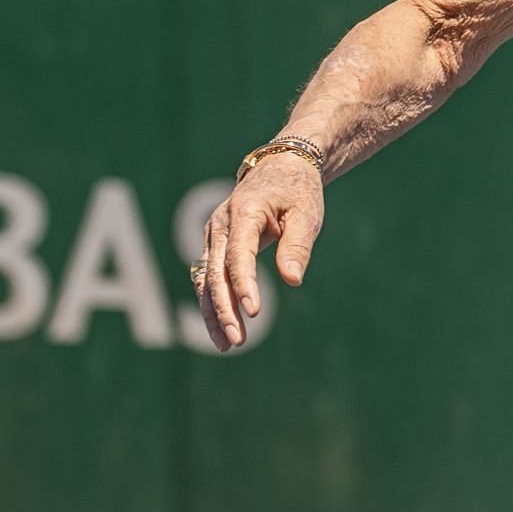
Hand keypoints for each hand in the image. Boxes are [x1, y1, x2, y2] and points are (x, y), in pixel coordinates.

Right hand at [196, 153, 323, 351]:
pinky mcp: (214, 246)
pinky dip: (213, 303)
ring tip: (227, 345)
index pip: (239, 254)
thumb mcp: (306, 213)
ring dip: (214, 313)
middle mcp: (220, 225)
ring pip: (206, 280)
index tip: (254, 312)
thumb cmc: (297, 190)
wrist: (281, 167)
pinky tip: (222, 328)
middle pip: (215, 273)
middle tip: (236, 341)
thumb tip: (293, 281)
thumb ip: (297, 246)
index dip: (244, 284)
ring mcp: (213, 235)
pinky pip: (208, 278)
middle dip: (224, 309)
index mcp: (244, 212)